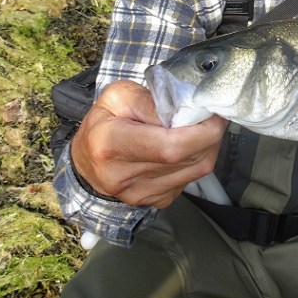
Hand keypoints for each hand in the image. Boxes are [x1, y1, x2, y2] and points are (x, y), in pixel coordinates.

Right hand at [69, 79, 226, 208]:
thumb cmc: (103, 123)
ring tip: (198, 127)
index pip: (171, 146)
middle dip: (210, 134)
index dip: (201, 130)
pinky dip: (197, 159)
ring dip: (207, 146)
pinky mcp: (156, 201)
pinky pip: (191, 179)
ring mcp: (141, 194)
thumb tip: (186, 108)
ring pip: (197, 170)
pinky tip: (187, 147)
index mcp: (110, 144)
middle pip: (190, 158)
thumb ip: (153, 100)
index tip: (210, 112)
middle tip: (210, 115)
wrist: (87, 161)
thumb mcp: (118, 96)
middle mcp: (124, 176)